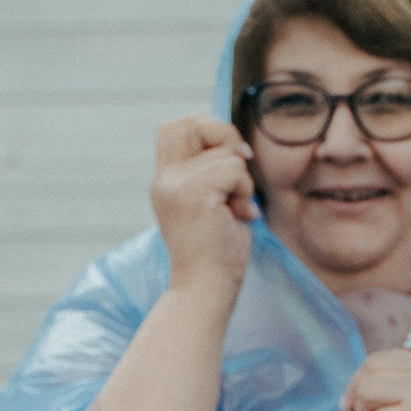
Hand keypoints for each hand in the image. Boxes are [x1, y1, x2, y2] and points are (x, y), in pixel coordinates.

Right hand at [150, 115, 258, 300]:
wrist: (205, 288)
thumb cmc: (216, 251)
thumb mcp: (209, 203)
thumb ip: (212, 174)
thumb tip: (238, 145)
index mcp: (165, 179)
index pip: (175, 125)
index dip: (208, 129)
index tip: (229, 158)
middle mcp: (165, 178)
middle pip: (192, 123)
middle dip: (225, 138)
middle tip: (238, 173)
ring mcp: (176, 185)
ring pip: (225, 151)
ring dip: (242, 179)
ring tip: (235, 208)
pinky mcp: (194, 194)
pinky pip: (234, 169)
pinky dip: (245, 191)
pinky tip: (239, 215)